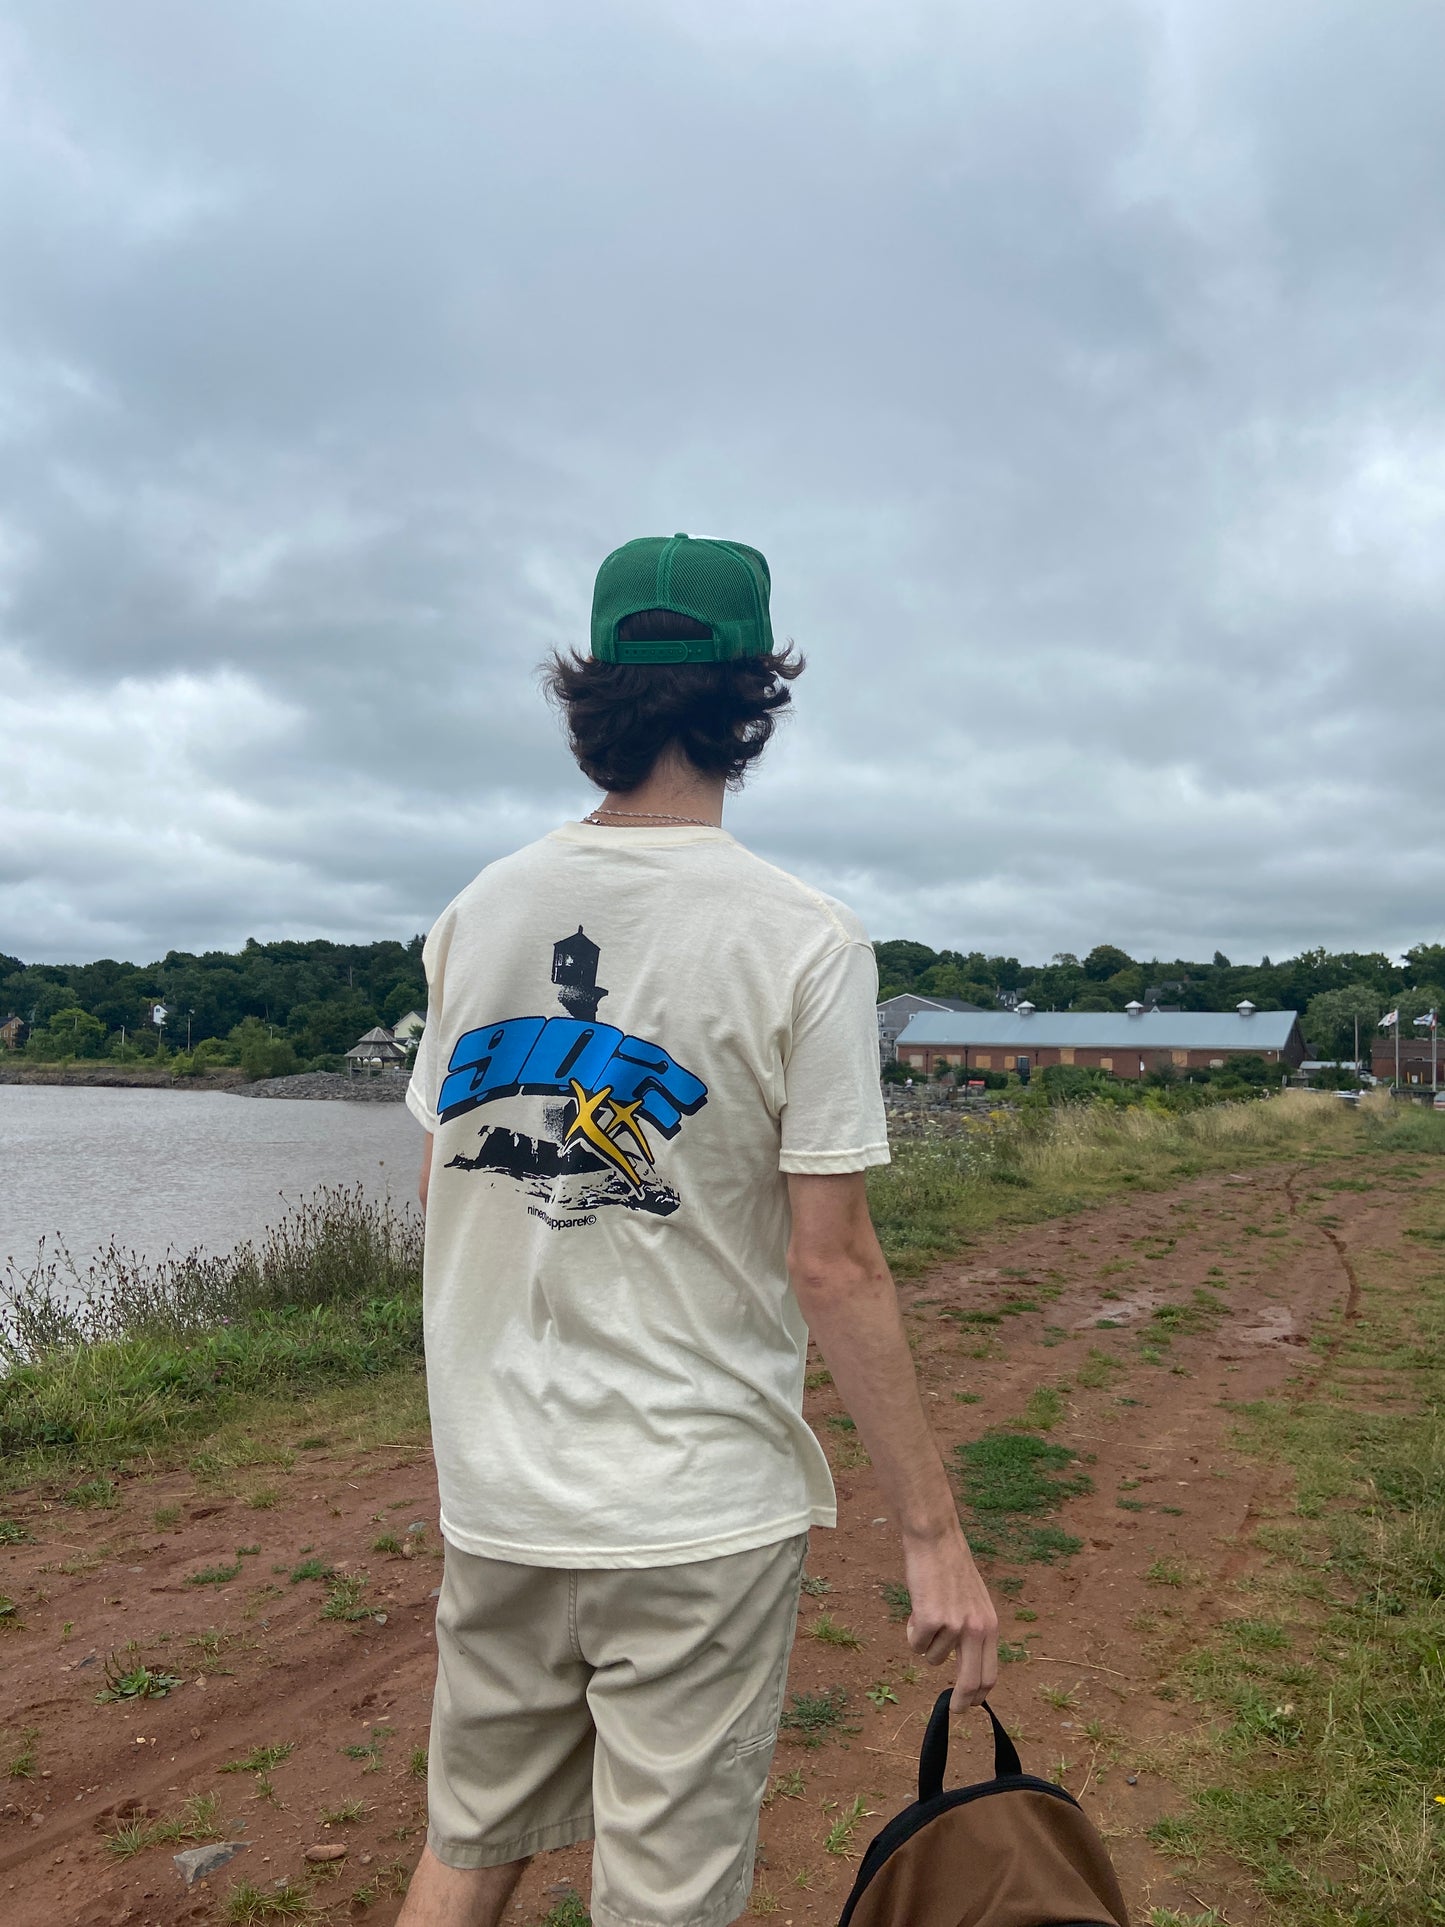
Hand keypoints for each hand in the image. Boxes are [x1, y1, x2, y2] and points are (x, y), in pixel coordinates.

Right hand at [900, 1525, 998, 1711]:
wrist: (936, 1541)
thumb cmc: (951, 1568)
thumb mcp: (974, 1603)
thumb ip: (973, 1632)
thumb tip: (966, 1667)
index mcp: (989, 1625)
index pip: (989, 1673)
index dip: (979, 1694)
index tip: (970, 1706)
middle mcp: (976, 1629)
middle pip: (970, 1680)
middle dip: (961, 1701)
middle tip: (954, 1710)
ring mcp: (953, 1625)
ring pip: (933, 1657)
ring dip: (927, 1642)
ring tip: (928, 1611)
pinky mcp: (930, 1620)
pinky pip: (916, 1643)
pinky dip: (912, 1631)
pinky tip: (918, 1606)